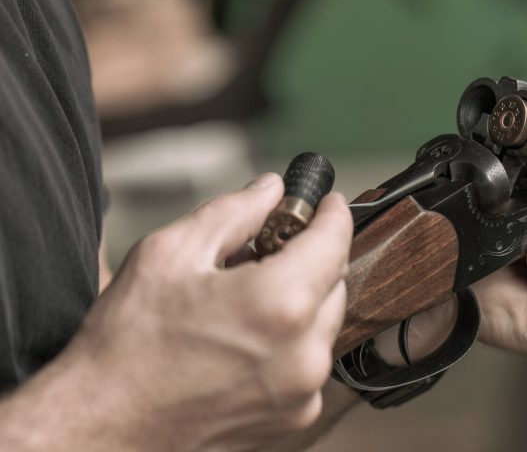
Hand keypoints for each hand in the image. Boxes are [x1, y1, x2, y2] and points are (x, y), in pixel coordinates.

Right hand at [55, 175, 351, 449]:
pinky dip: (292, 339)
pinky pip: (309, 360)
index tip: (326, 202)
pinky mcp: (293, 418)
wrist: (100, 429)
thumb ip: (234, 213)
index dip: (332, 214)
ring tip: (248, 292)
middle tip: (272, 244)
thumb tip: (270, 191)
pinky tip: (247, 332)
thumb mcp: (171, 254)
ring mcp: (302, 392)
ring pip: (324, 322)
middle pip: (334, 282)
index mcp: (280, 303)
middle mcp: (304, 352)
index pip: (335, 241)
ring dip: (302, 298)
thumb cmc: (126, 347)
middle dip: (311, 256)